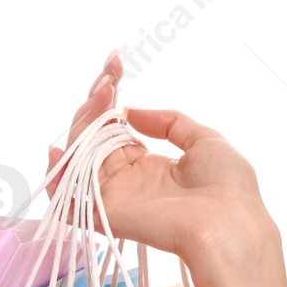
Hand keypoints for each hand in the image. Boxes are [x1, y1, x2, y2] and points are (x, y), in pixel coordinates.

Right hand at [48, 51, 275, 264]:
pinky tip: (59, 146)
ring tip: (104, 92)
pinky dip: (55, 174)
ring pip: (79, 153)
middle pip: (93, 135)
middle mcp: (127, 178)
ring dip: (84, 120)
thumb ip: (169, 122)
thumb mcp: (204, 140)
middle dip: (97, 100)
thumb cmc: (228, 187)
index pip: (115, 127)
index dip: (111, 96)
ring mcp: (113, 195)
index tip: (116, 63)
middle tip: (110, 74)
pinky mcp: (104, 212)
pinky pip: (67, 196)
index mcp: (149, 165)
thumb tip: (131, 111)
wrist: (232, 223)